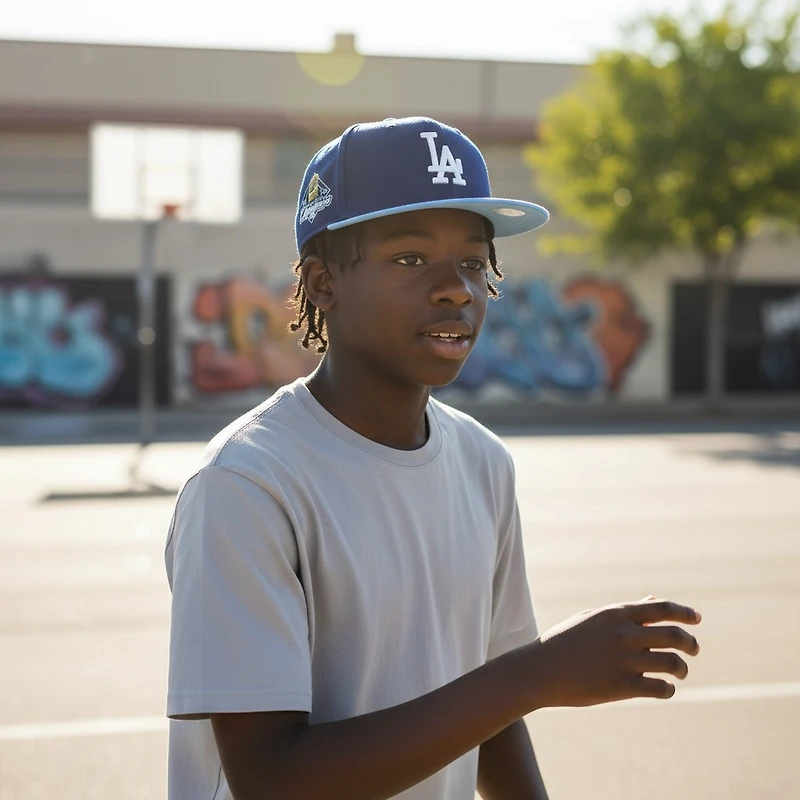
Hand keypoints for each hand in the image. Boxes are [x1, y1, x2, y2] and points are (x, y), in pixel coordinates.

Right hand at [528, 596, 700, 707]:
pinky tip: (664, 688)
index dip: (684, 612)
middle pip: (674, 635)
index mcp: (616, 614)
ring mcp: (624, 661)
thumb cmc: (566, 642)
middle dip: (690, 643)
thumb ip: (626, 612)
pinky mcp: (622, 687)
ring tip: (680, 671)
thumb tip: (653, 602)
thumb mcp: (593, 619)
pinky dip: (668, 689)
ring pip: (672, 663)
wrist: (541, 671)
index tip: (696, 618)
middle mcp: (624, 635)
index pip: (662, 609)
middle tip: (694, 649)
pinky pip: (660, 688)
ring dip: (682, 668)